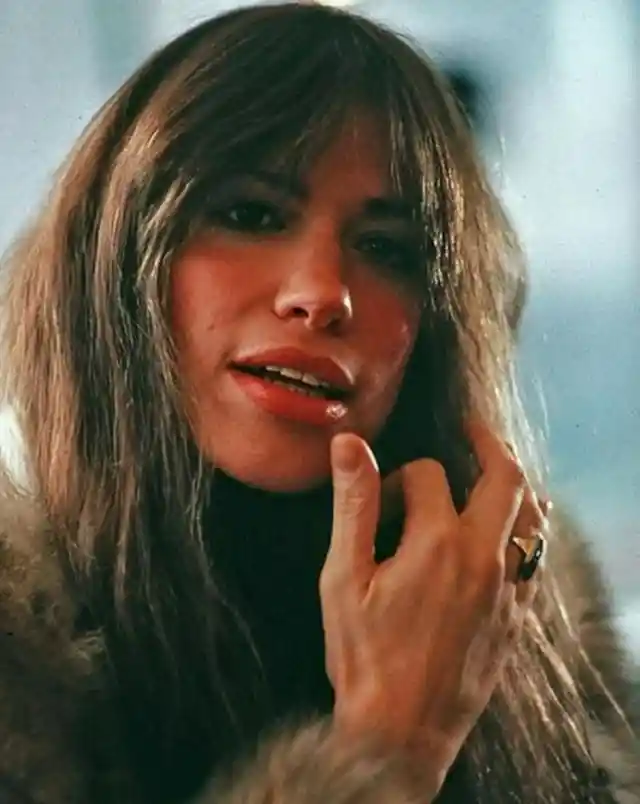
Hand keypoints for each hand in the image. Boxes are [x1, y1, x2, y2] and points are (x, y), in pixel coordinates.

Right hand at [319, 421, 545, 791]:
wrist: (402, 730)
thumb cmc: (365, 655)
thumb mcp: (344, 577)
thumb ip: (353, 505)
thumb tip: (349, 445)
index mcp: (438, 542)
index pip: (429, 474)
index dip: (400, 478)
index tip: (382, 502)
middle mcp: (484, 556)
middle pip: (506, 478)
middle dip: (488, 444)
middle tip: (474, 429)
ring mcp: (508, 586)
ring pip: (531, 515)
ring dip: (516, 483)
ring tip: (497, 467)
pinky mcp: (516, 614)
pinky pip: (536, 556)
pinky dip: (529, 528)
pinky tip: (513, 528)